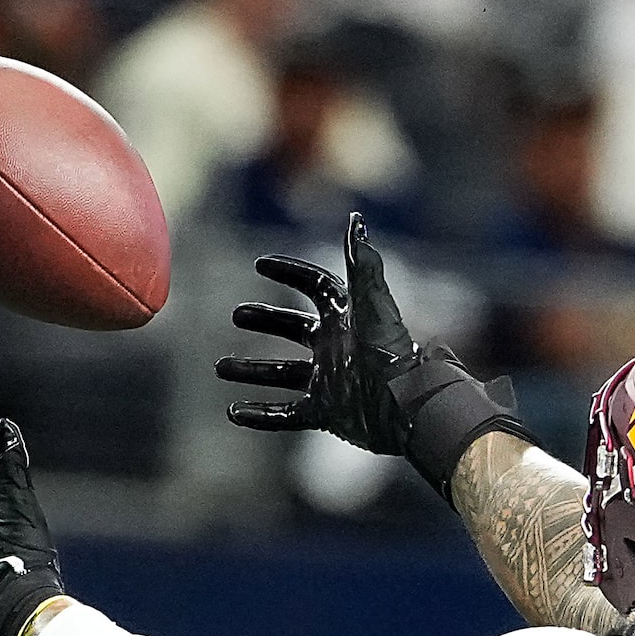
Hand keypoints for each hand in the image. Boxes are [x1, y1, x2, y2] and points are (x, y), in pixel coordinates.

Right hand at [219, 213, 525, 490]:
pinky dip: (262, 415)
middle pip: (294, 328)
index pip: (316, 287)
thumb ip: (362, 265)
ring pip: (283, 373)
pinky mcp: (330, 414)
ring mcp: (332, 382)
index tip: (261, 264)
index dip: (290, 272)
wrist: (413, 410)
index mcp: (347, 319)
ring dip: (252, 371)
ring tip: (221, 367)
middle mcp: (338, 348)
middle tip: (237, 315)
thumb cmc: (395, 356)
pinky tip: (234, 413)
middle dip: (266, 320)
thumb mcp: (374, 307)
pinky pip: (288, 415)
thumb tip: (355, 220)